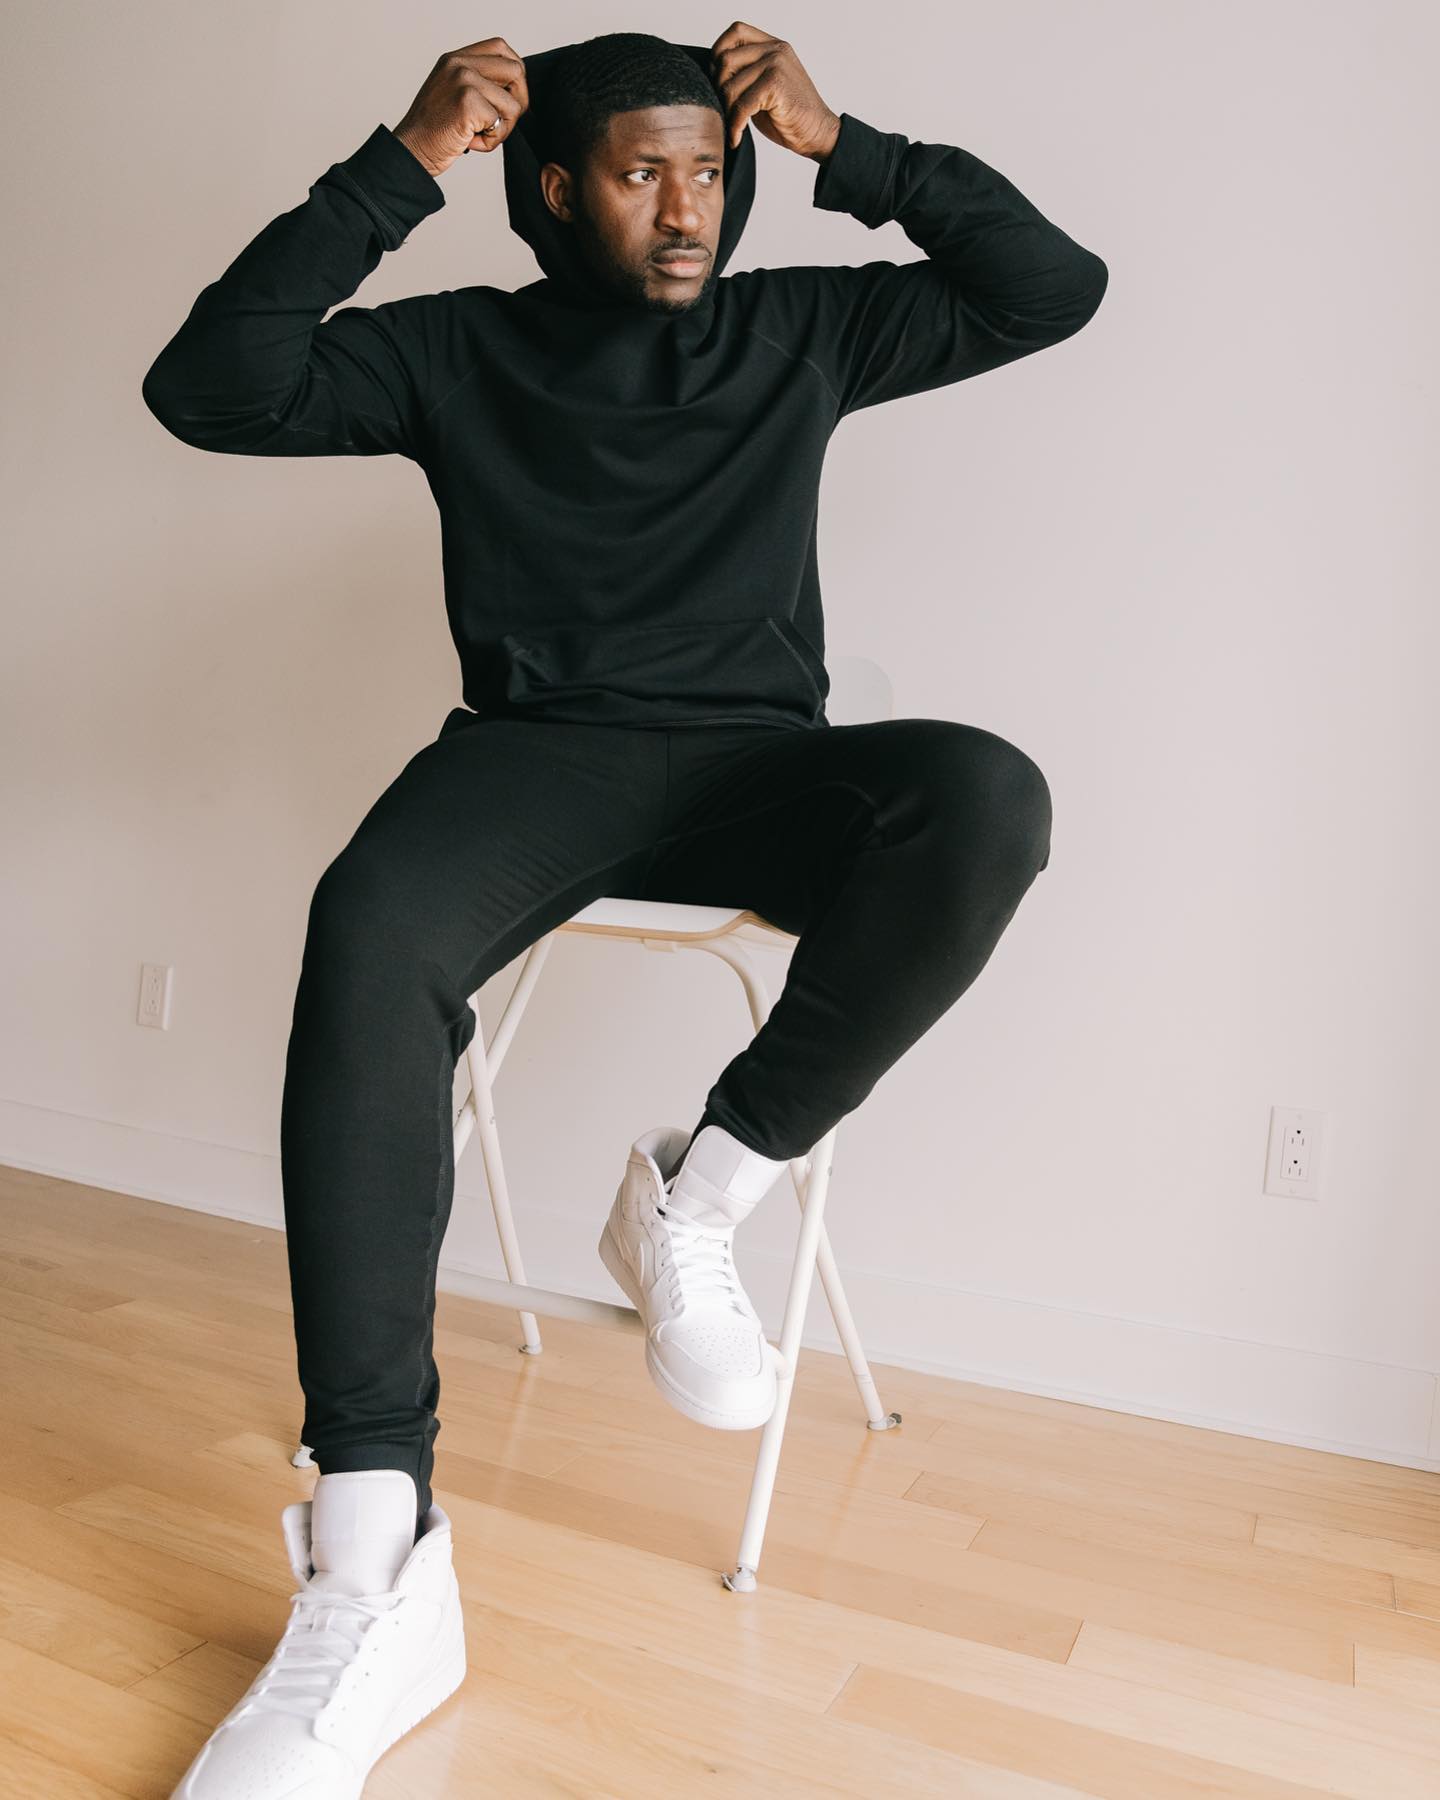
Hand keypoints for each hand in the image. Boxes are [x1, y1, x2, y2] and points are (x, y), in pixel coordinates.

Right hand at [391, 38, 528, 177]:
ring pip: (513, 103)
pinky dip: (491, 141)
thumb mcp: (453, 93)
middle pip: (516, 71)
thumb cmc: (434, 130)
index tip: (508, 96)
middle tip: (502, 122)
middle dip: (519, 101)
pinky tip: (470, 141)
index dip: (514, 74)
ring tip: (479, 135)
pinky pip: (501, 124)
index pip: (500, 48)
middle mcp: (459, 64)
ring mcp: (463, 80)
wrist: (412, 149)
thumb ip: (478, 82)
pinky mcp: (467, 102)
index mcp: (456, 58)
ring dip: (503, 128)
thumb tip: (517, 86)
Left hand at [709, 21, 839, 159]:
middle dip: (719, 88)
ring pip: (731, 85)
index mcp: (772, 45)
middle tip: (727, 109)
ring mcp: (776, 64)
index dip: (719, 52)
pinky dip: (735, 125)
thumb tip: (713, 73)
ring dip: (728, 111)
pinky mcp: (775, 84)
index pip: (736, 32)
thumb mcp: (766, 85)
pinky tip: (737, 136)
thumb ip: (746, 72)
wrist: (817, 133)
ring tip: (735, 125)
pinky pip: (741, 105)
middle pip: (726, 59)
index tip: (718, 79)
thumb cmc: (790, 114)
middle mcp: (774, 50)